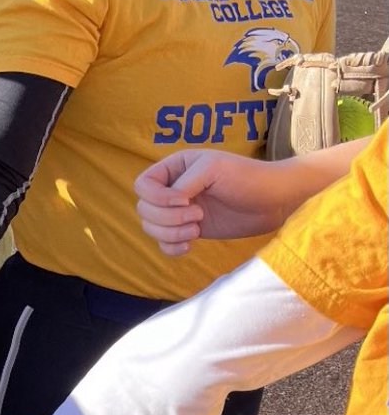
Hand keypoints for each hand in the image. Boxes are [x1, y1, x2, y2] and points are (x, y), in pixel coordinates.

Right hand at [134, 151, 285, 254]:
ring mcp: (178, 212)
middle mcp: (172, 189)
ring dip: (171, 233)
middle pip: (144, 210)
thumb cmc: (247, 176)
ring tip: (197, 228)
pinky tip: (191, 244)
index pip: (142, 185)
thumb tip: (169, 202)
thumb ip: (184, 182)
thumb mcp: (213, 169)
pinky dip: (171, 248)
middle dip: (168, 218)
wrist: (272, 202)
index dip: (156, 197)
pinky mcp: (187, 231)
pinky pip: (163, 244)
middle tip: (198, 215)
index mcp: (175, 167)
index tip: (184, 199)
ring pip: (151, 229)